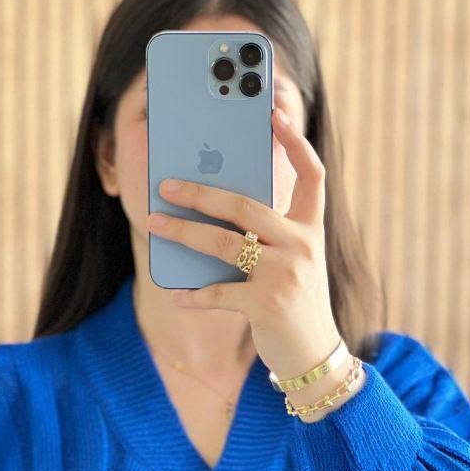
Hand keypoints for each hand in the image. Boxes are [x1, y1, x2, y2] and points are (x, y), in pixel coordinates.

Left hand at [145, 106, 353, 392]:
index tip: (273, 114)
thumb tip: (213, 209)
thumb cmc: (295, 303)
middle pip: (246, 206)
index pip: (312, 175)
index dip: (295, 142)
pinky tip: (174, 293)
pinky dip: (193, 295)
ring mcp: (285, 275)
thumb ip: (266, 235)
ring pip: (224, 244)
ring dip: (183, 233)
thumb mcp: (291, 262)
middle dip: (201, 193)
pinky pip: (219, 293)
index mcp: (310, 229)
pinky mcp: (266, 306)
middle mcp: (302, 246)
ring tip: (154, 223)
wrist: (315, 357)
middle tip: (166, 184)